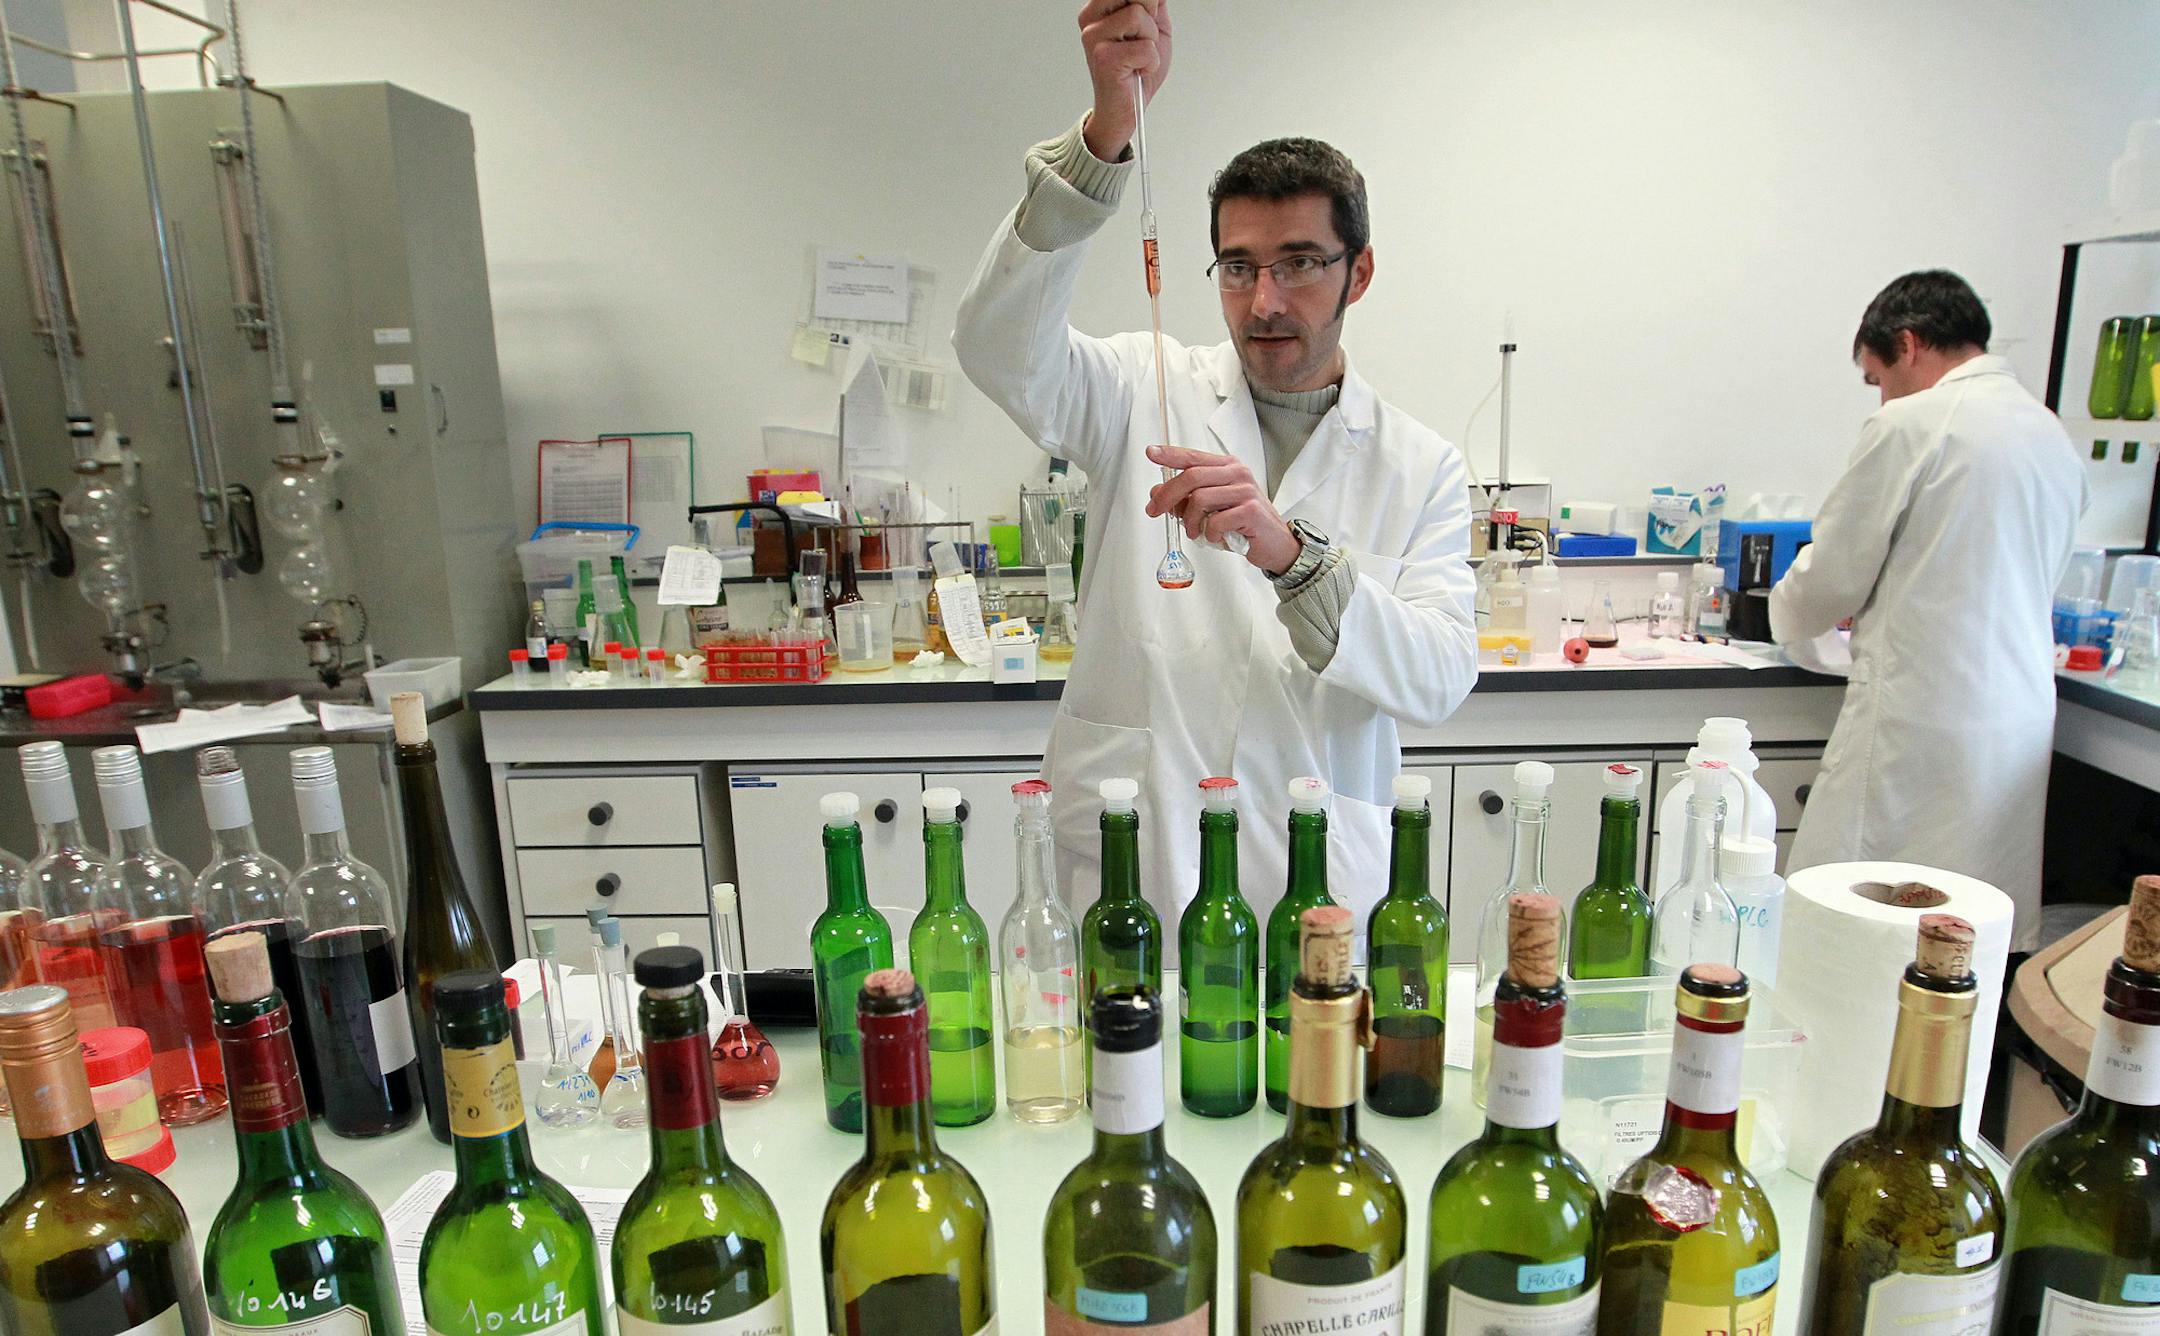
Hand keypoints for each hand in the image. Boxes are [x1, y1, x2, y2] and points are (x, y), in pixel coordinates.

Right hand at [1078, 0, 1171, 160]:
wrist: (1126, 110)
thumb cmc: (1136, 71)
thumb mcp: (1153, 28)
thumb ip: (1155, 4)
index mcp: (1099, 9)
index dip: (1148, 3)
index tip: (1145, 22)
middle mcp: (1091, 20)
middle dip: (1150, 16)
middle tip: (1144, 39)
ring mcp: (1094, 38)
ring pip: (1138, 16)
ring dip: (1150, 42)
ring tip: (1139, 58)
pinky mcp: (1104, 59)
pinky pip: (1145, 47)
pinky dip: (1151, 62)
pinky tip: (1138, 70)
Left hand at [1145, 445, 1298, 573]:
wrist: (1275, 544)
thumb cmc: (1244, 524)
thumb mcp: (1211, 509)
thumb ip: (1186, 499)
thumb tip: (1158, 493)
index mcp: (1227, 467)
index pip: (1193, 456)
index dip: (1170, 455)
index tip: (1151, 453)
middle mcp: (1237, 473)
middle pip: (1191, 476)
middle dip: (1168, 496)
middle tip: (1156, 511)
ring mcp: (1246, 490)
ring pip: (1200, 499)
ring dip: (1191, 521)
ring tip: (1196, 532)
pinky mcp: (1251, 510)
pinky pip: (1216, 521)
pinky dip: (1210, 533)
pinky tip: (1217, 537)